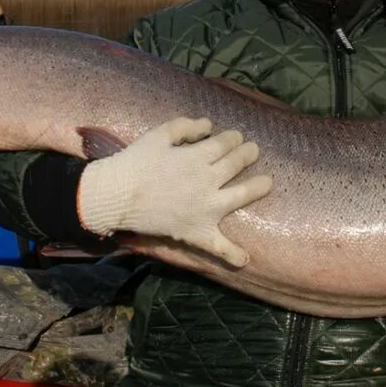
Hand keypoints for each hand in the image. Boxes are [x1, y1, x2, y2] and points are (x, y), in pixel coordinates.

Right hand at [77, 117, 271, 267]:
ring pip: (240, 196)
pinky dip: (231, 254)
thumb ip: (186, 126)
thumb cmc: (136, 162)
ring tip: (268, 182)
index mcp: (197, 157)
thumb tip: (209, 126)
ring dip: (256, 188)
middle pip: (236, 164)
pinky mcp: (196, 231)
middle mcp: (207, 181)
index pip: (225, 143)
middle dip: (247, 154)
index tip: (235, 137)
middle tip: (253, 151)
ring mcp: (205, 208)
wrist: (117, 195)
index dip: (233, 137)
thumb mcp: (159, 134)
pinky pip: (217, 245)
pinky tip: (246, 260)